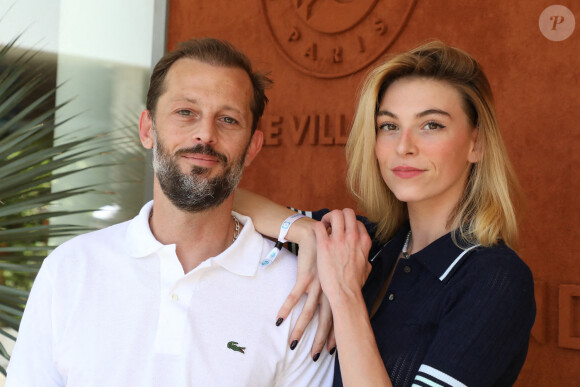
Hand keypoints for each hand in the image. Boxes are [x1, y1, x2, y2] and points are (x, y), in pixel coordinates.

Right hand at [275, 220, 334, 357]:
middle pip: (325, 319)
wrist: (316, 233)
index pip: (337, 317)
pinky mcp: (305, 276)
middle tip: (315, 355)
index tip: (330, 349)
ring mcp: (317, 283)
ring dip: (299, 329)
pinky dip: (286, 308)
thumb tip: (345, 294)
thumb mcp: (338, 267)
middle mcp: (329, 288)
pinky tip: (279, 320)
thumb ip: (340, 282)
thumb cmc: (326, 249)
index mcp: (336, 288)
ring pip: (308, 311)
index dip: (334, 333)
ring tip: (292, 343)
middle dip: (319, 339)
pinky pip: (294, 296)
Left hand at [314, 209, 371, 303]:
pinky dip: (317, 227)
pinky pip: (319, 226)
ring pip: (334, 214)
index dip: (349, 224)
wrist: (345, 293)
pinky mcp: (324, 245)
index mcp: (364, 241)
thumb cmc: (354, 284)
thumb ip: (365, 258)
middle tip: (332, 224)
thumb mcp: (366, 268)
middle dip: (339, 215)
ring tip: (324, 226)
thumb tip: (364, 257)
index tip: (342, 230)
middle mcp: (352, 237)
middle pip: (347, 212)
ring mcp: (338, 240)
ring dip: (327, 218)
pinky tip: (317, 234)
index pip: (357, 222)